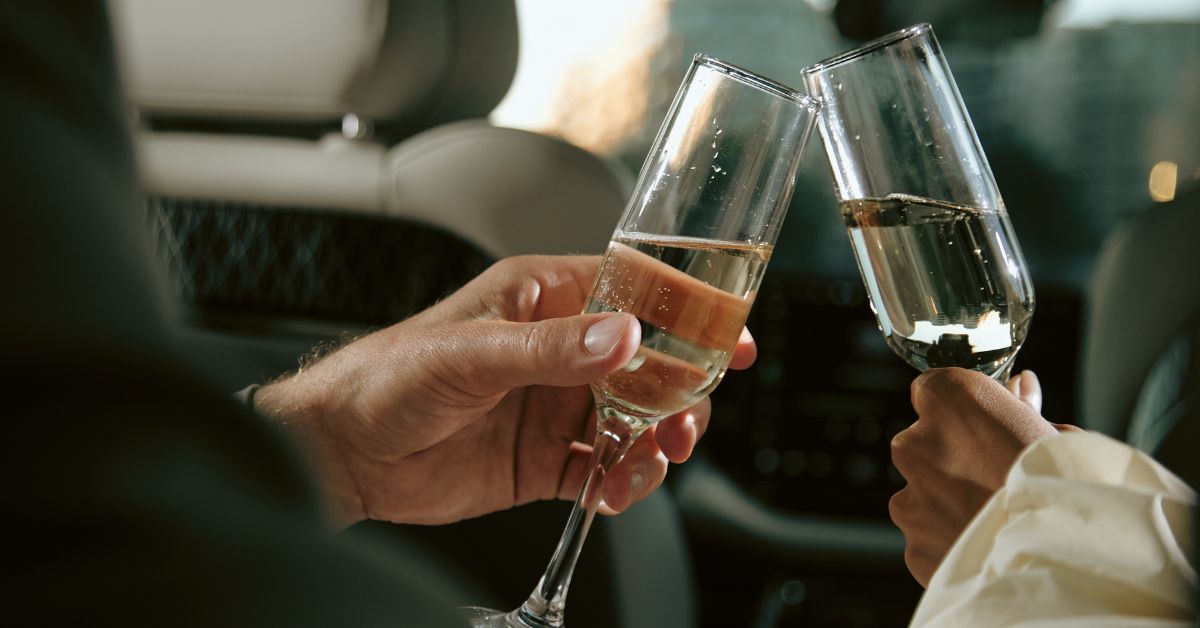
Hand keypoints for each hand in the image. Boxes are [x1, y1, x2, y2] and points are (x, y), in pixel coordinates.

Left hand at [255, 256, 755, 526]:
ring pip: (633, 420)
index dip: (684, 313)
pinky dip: (622, 481)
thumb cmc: (386, 377)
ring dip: (656, 441)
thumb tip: (623, 338)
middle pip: (646, 365)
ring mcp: (552, 407)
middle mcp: (555, 352)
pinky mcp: (543, 459)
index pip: (630, 295)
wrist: (343, 452)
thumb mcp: (470, 352)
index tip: (728, 336)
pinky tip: (616, 487)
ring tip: (654, 458)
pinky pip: (602, 468)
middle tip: (687, 420)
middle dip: (679, 392)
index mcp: (539, 300)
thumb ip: (550, 349)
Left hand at [889, 368, 1076, 585]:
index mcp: (950, 402)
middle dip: (949, 458)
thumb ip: (1023, 408)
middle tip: (993, 480)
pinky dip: (948, 542)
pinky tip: (986, 548)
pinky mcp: (913, 545)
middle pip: (920, 442)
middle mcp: (916, 444)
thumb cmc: (1071, 492)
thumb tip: (1020, 385)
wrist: (1066, 565)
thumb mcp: (1058, 436)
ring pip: (920, 493)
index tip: (976, 425)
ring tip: (994, 521)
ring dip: (946, 502)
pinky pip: (926, 537)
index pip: (931, 388)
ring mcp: (909, 498)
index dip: (955, 408)